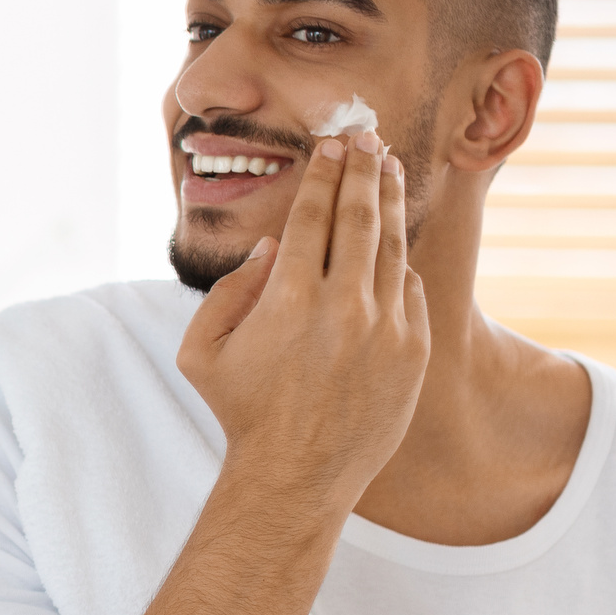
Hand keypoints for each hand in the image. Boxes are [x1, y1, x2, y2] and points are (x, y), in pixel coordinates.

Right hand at [176, 130, 429, 514]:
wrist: (296, 477)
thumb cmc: (242, 412)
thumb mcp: (202, 351)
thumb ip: (227, 293)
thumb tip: (271, 248)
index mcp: (288, 297)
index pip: (312, 215)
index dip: (323, 174)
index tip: (332, 145)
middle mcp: (343, 305)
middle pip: (359, 217)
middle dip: (363, 170)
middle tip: (367, 137)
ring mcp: (385, 327)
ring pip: (392, 247)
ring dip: (390, 202)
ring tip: (389, 169)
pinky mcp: (413, 351)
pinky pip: (410, 291)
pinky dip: (400, 263)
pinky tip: (393, 241)